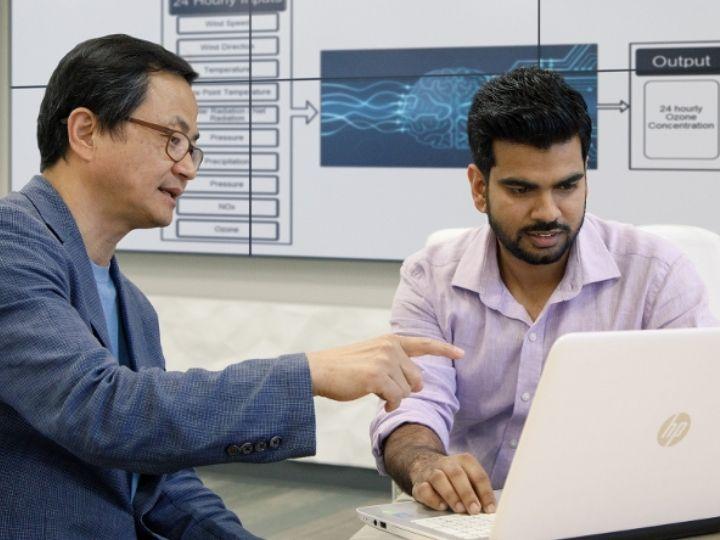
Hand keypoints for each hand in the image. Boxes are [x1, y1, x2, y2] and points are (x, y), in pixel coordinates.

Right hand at [306, 334, 462, 410]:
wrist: (319, 370)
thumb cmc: (344, 368)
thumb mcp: (372, 356)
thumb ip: (395, 363)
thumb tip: (418, 383)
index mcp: (391, 341)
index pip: (423, 344)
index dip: (444, 349)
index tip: (461, 353)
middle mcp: (391, 347)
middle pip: (417, 378)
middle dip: (404, 389)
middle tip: (383, 389)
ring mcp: (385, 360)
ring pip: (407, 391)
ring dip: (394, 397)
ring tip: (375, 391)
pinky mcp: (377, 376)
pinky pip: (396, 399)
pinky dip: (389, 404)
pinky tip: (378, 401)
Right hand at [410, 453, 495, 514]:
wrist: (424, 463)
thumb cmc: (453, 476)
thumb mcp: (468, 476)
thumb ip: (477, 490)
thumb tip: (487, 508)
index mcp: (464, 460)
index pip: (478, 475)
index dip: (485, 492)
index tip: (490, 509)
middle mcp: (447, 463)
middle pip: (457, 475)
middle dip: (467, 493)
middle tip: (474, 509)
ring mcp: (431, 472)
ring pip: (439, 479)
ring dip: (450, 495)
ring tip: (459, 509)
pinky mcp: (419, 483)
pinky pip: (424, 489)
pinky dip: (433, 499)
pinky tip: (442, 506)